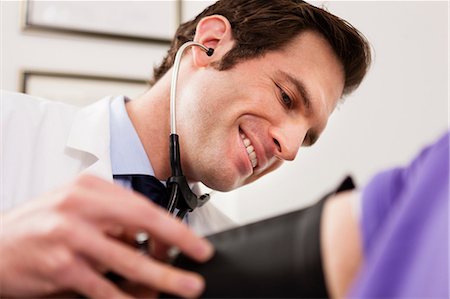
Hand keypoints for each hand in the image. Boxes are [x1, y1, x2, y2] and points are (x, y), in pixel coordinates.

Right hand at [0, 174, 212, 297]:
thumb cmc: (37, 227)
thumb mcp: (75, 208)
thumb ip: (111, 219)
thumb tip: (149, 241)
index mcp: (88, 188)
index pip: (142, 205)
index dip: (173, 225)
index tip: (193, 241)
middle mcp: (80, 207)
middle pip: (142, 225)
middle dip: (178, 244)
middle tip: (199, 258)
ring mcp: (70, 236)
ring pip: (127, 261)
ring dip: (161, 278)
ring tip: (184, 287)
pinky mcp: (61, 267)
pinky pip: (104, 288)